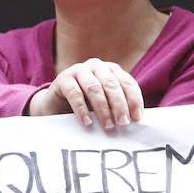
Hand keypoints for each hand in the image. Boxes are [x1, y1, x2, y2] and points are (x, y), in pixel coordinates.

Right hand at [29, 58, 143, 130]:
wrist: (56, 106)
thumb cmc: (87, 105)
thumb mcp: (106, 104)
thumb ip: (118, 107)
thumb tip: (135, 121)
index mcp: (111, 70)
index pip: (127, 83)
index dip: (134, 100)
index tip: (137, 118)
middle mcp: (96, 66)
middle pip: (111, 85)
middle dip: (120, 105)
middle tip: (123, 124)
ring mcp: (79, 70)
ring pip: (94, 88)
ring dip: (103, 109)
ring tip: (108, 126)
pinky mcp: (63, 79)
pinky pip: (75, 93)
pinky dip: (82, 109)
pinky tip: (88, 122)